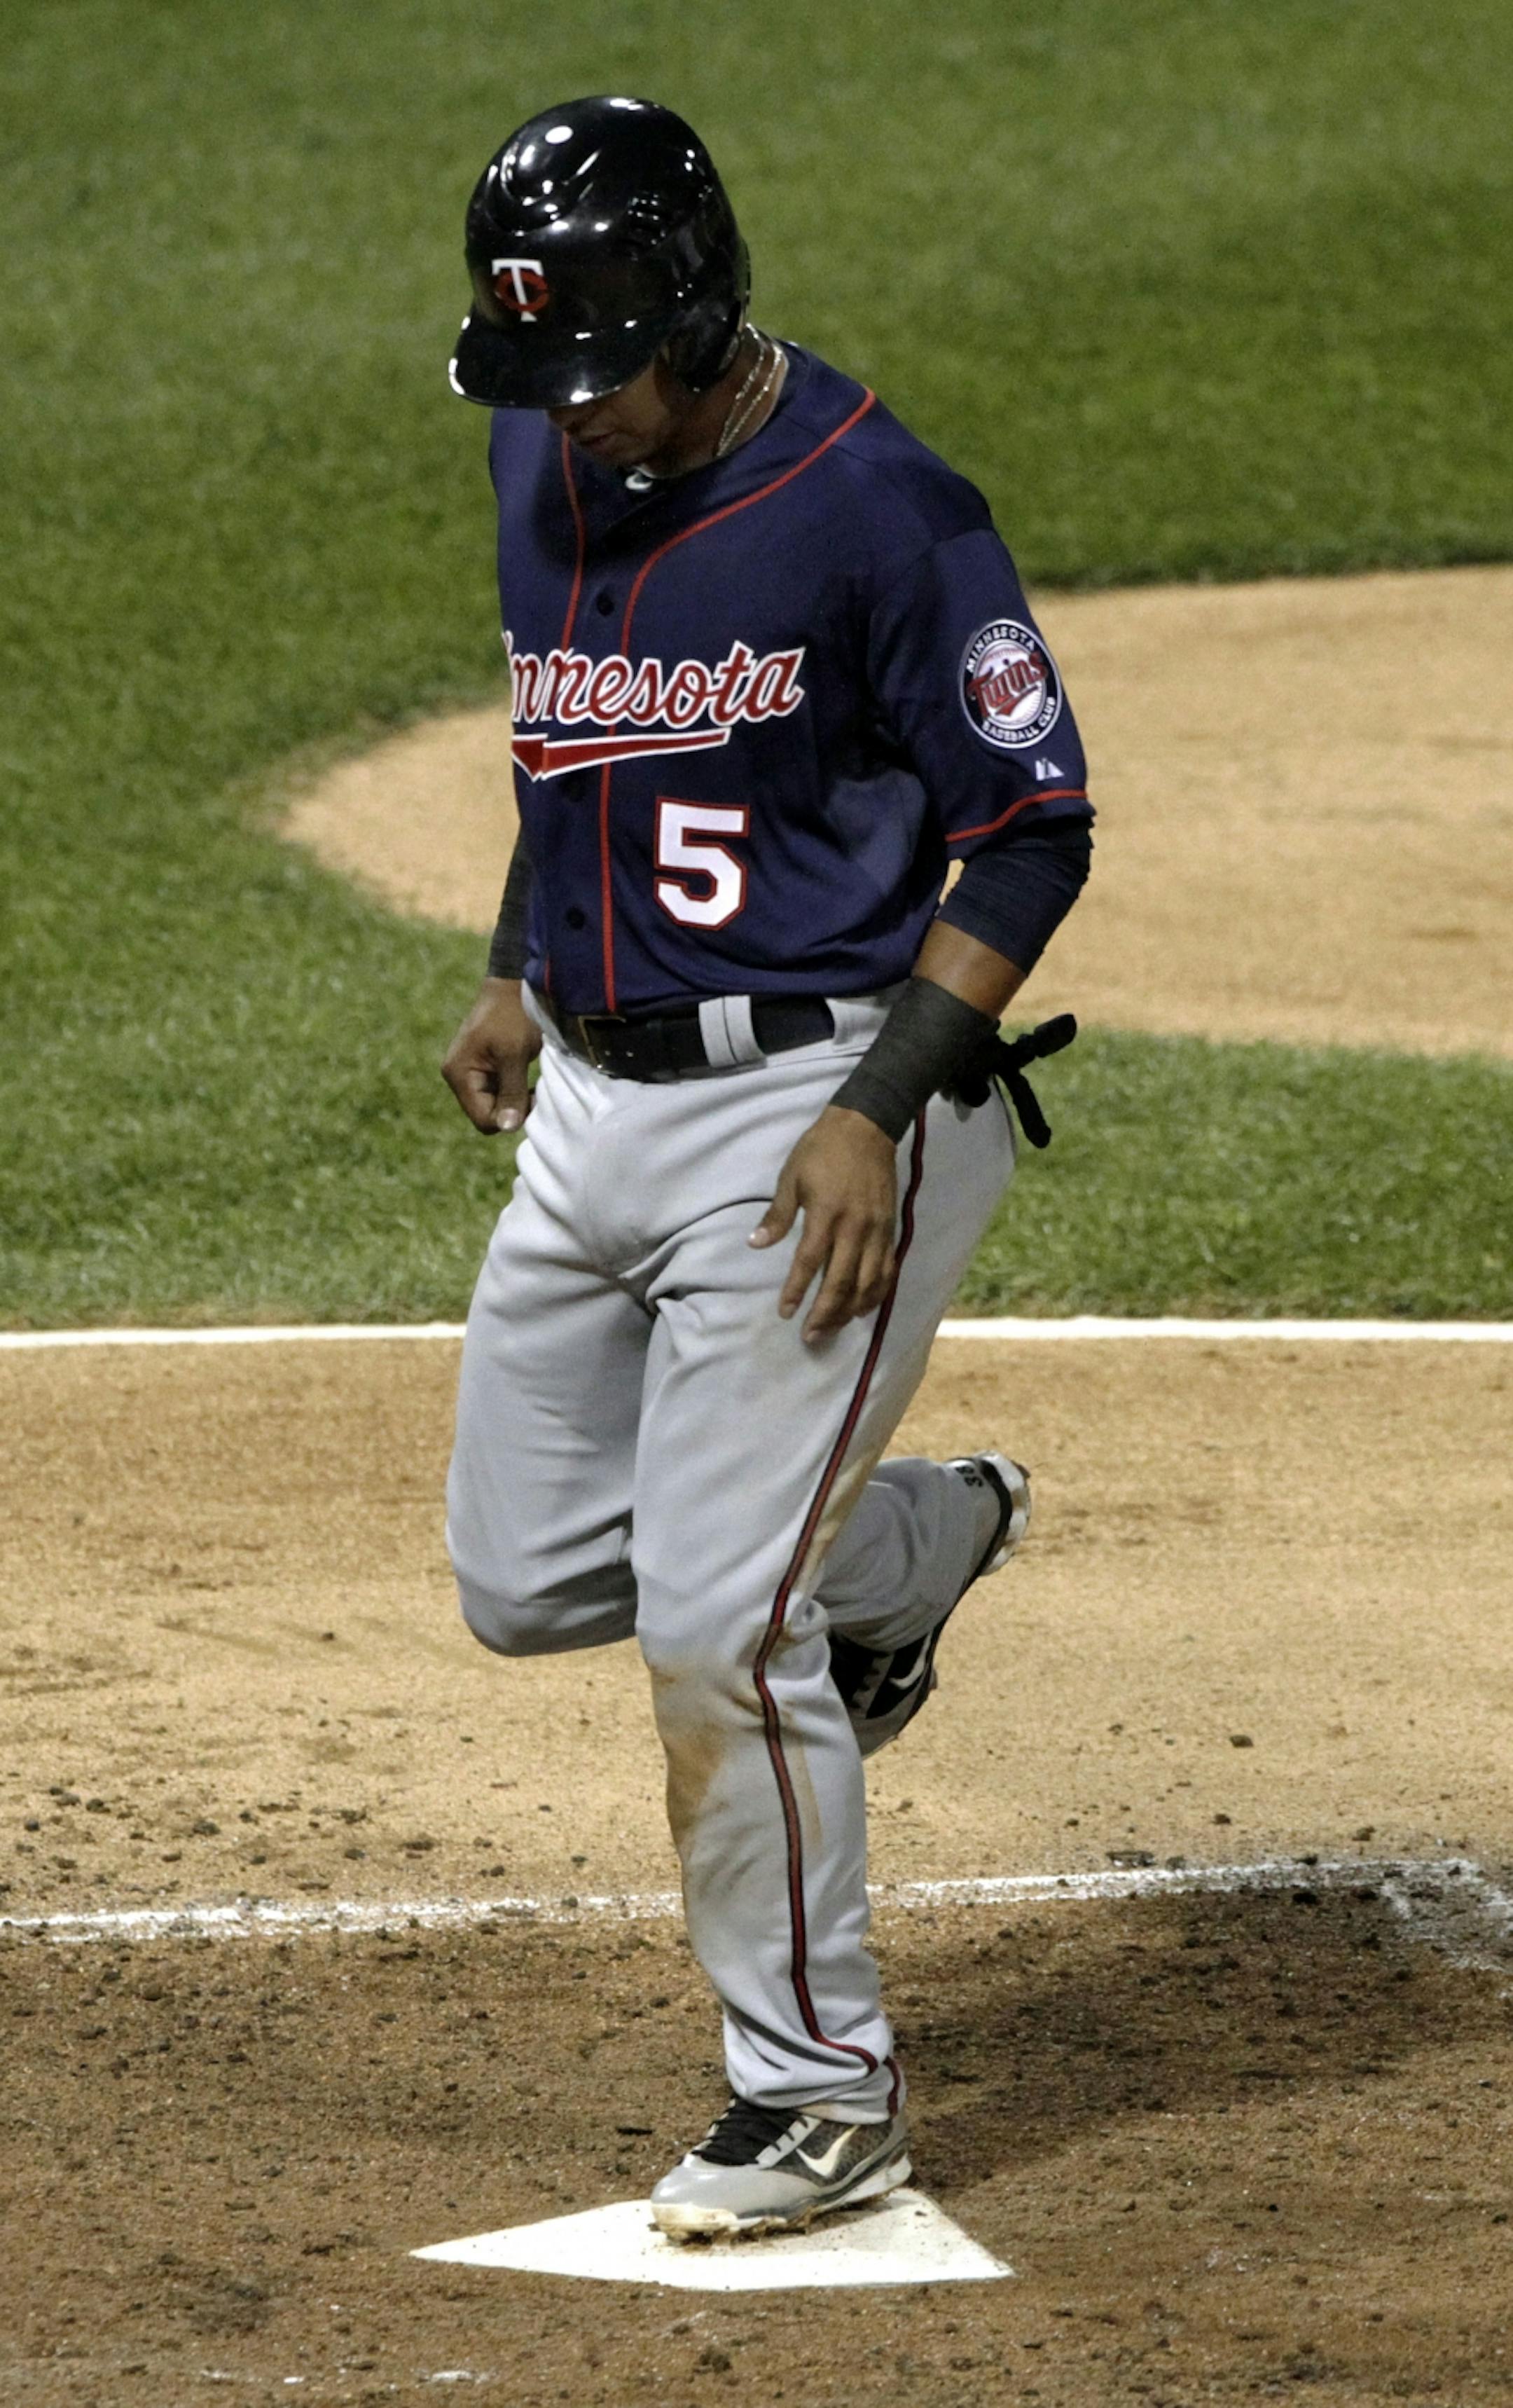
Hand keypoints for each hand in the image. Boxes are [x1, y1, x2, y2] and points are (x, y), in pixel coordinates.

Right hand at [441, 978, 541, 1132]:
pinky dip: (513, 1092)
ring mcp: (469, 1072)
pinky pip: (497, 1093)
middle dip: (512, 1110)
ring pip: (493, 1105)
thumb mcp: (514, 1054)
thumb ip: (511, 1092)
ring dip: (514, 1101)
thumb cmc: (513, 1014)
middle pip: (486, 1114)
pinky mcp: (482, 1068)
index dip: (509, 1118)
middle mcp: (458, 1076)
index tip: (534, 1100)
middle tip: (536, 1094)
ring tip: (533, 1086)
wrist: (513, 984)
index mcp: (459, 1073)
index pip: (483, 1118)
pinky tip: (527, 1082)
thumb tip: (508, 1127)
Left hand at [750, 1105, 899, 1341]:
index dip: (796, 1290)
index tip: (785, 1312)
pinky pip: (887, 1270)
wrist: (866, 1128)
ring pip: (868, 1282)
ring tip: (833, 1328)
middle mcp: (855, 1227)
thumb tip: (756, 1244)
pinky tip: (863, 1309)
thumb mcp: (791, 1176)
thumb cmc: (822, 1151)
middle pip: (842, 1281)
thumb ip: (777, 1214)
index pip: (810, 1261)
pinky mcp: (890, 1230)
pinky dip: (877, 1294)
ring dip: (850, 1310)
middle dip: (825, 1313)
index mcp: (827, 1213)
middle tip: (810, 1335)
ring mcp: (877, 1231)